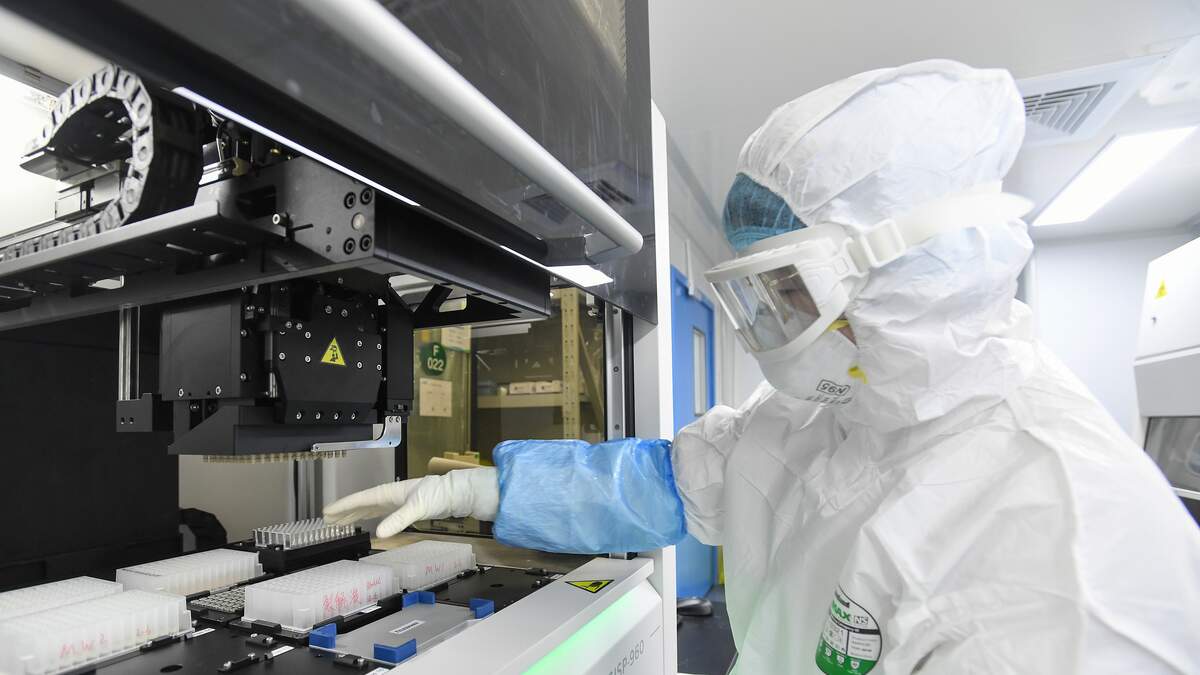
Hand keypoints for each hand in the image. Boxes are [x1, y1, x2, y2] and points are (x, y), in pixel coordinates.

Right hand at [323, 467, 499, 537]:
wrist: (455, 494)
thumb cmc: (439, 494)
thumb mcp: (417, 508)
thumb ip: (398, 520)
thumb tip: (379, 533)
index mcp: (389, 492)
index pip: (360, 499)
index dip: (343, 506)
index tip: (327, 512)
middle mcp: (390, 495)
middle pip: (361, 503)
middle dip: (344, 511)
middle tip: (326, 519)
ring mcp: (396, 501)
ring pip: (369, 507)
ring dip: (354, 514)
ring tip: (339, 522)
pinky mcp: (403, 507)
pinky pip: (379, 512)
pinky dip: (368, 516)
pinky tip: (367, 522)